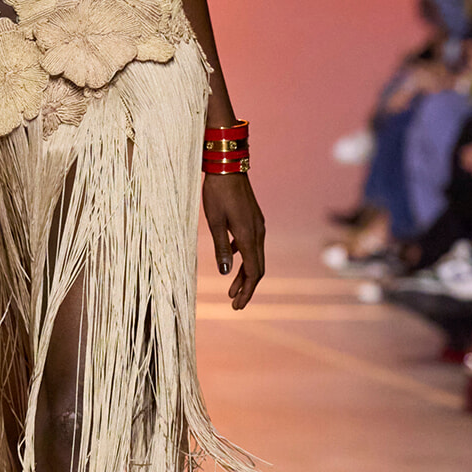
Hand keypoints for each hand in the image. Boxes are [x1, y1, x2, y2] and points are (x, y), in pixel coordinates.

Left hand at [203, 170, 264, 308]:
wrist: (228, 165)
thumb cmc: (217, 192)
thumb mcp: (214, 221)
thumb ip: (221, 247)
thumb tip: (225, 272)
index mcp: (248, 235)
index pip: (253, 271)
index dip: (246, 291)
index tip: (237, 305)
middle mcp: (258, 232)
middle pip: (257, 268)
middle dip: (247, 288)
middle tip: (235, 305)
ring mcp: (257, 225)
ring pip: (255, 257)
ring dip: (245, 275)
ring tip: (231, 290)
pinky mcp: (253, 219)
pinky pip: (252, 245)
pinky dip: (244, 258)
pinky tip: (231, 261)